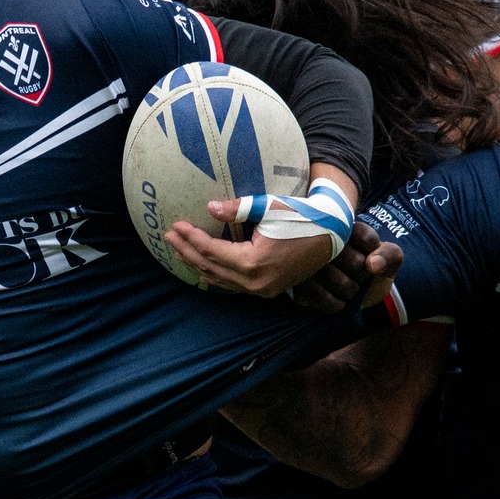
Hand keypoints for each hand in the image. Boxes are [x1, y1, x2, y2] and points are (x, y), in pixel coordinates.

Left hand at [163, 216, 332, 297]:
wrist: (331, 233)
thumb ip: (238, 208)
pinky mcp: (267, 290)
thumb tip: (209, 208)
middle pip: (210, 268)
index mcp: (253, 263)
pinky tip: (203, 265)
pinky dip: (215, 274)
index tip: (175, 224)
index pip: (212, 251)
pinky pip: (233, 285)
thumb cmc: (301, 216)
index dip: (191, 238)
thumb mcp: (270, 207)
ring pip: (220, 280)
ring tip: (179, 249)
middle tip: (168, 236)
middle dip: (187, 251)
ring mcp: (262, 290)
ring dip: (198, 264)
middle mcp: (255, 283)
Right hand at [292, 224, 403, 314]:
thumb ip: (391, 255)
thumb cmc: (367, 272)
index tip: (371, 259)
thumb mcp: (386, 261)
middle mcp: (320, 238)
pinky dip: (336, 304)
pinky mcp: (297, 282)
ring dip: (351, 292)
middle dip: (363, 276)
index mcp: (343, 225)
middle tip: (357, 276)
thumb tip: (373, 264)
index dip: (376, 255)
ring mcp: (305, 260)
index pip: (367, 238)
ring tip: (348, 288)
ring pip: (341, 283)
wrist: (348, 295)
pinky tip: (337, 299)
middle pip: (356, 263)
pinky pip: (324, 298)